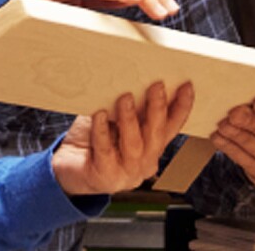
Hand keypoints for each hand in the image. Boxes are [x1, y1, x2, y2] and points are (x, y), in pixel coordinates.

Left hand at [52, 82, 193, 194]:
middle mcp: (144, 162)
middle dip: (158, 109)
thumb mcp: (115, 120)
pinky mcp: (105, 176)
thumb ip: (130, 108)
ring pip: (133, 144)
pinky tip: (99, 115)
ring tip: (125, 98)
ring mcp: (126, 173)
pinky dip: (102, 132)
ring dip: (130, 119)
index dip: (181, 108)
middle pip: (156, 135)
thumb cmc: (94, 141)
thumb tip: (137, 78)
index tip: (186, 85)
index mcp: (152, 147)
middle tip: (157, 86)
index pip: (171, 127)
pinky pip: (105, 151)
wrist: (67, 169)